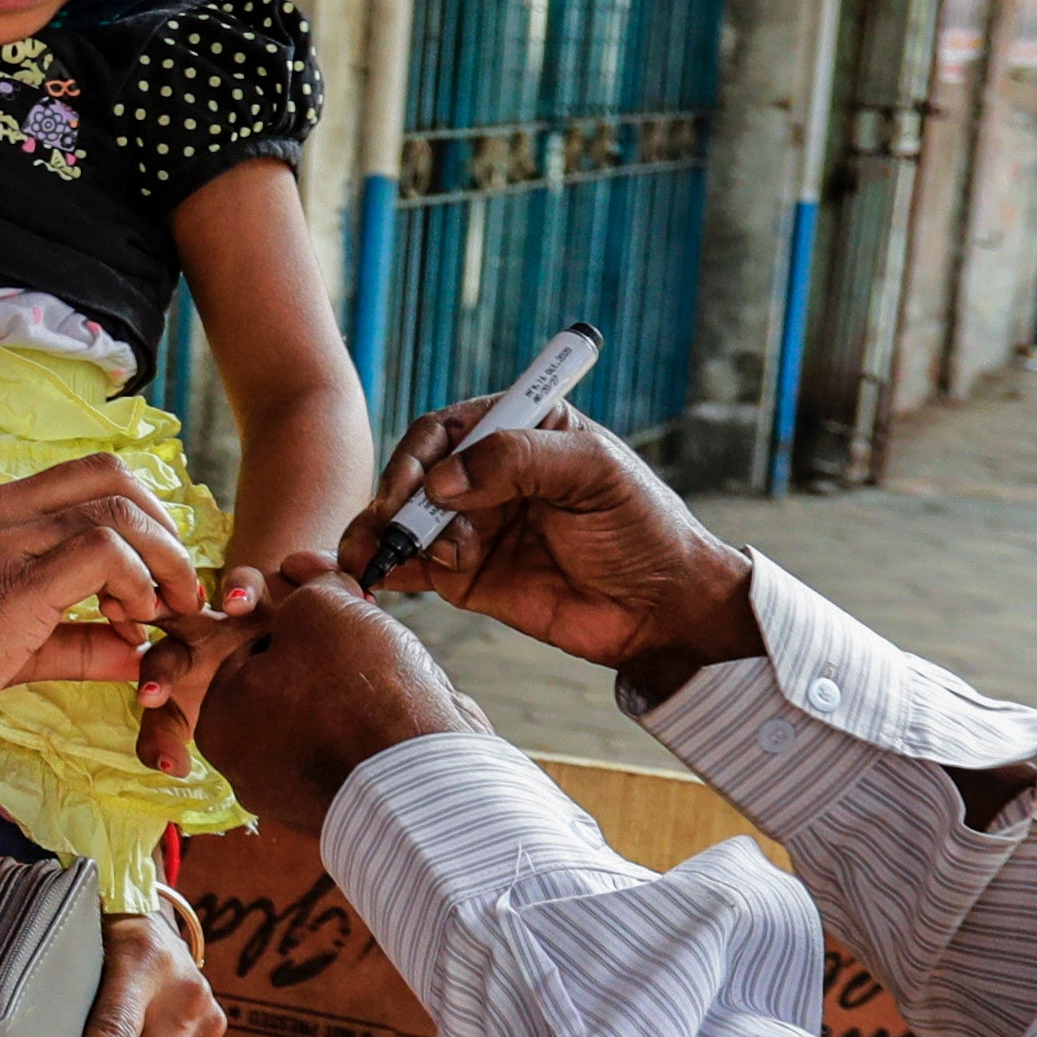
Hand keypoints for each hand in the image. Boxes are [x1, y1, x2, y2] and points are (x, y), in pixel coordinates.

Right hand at [0, 458, 208, 771]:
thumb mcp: (7, 649)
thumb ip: (74, 643)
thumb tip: (137, 653)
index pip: (82, 480)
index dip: (136, 520)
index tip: (150, 581)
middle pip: (111, 476)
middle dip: (162, 528)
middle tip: (174, 589)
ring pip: (116, 511)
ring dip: (161, 561)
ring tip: (160, 615)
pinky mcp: (11, 581)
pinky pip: (104, 551)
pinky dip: (137, 583)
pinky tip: (130, 625)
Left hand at [190, 566, 489, 836]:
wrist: (425, 777)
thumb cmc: (359, 689)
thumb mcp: (320, 609)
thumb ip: (309, 589)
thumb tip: (312, 578)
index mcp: (218, 721)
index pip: (252, 645)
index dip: (301, 613)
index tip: (337, 600)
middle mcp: (243, 768)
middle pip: (288, 684)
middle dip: (328, 653)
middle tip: (367, 631)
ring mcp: (290, 797)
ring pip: (321, 716)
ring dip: (354, 686)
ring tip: (390, 667)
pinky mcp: (340, 811)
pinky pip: (351, 751)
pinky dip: (372, 727)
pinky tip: (401, 710)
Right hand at [346, 400, 761, 698]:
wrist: (663, 607)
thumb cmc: (642, 526)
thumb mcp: (593, 473)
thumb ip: (519, 462)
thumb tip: (442, 480)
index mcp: (518, 432)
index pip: (448, 429)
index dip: (420, 454)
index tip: (416, 487)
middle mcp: (487, 476)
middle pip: (416, 475)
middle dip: (396, 501)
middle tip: (394, 529)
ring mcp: (472, 527)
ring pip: (406, 522)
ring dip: (383, 536)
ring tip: (374, 558)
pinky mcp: (465, 577)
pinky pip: (413, 568)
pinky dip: (385, 570)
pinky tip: (374, 577)